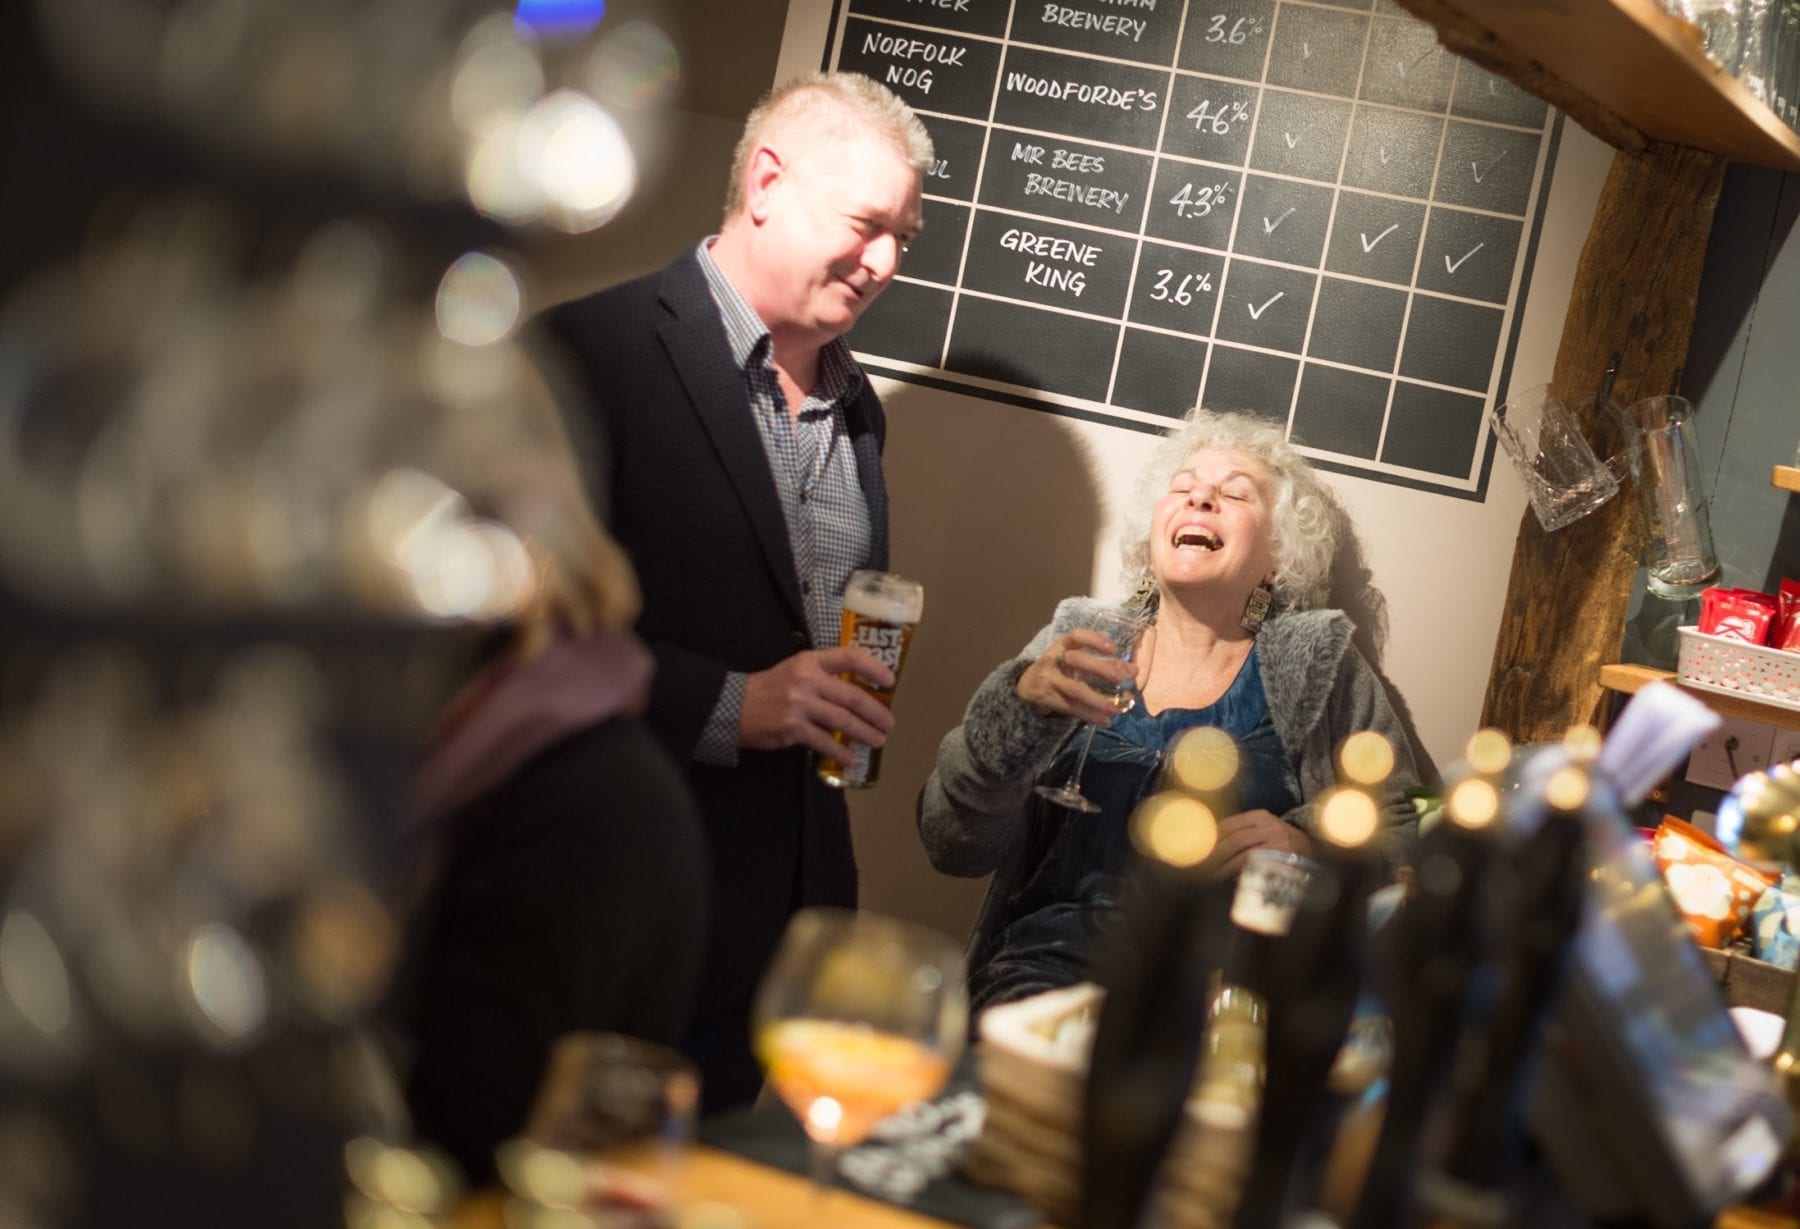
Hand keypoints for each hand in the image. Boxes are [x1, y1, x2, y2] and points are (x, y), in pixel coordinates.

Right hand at [739, 646, 896, 758]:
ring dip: (864, 732)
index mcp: (810, 661)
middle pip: (851, 696)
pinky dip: (839, 751)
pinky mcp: (792, 728)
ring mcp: (800, 705)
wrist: (736, 705)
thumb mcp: (797, 670)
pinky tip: (850, 758)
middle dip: (875, 712)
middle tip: (888, 723)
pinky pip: (823, 741)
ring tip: (877, 741)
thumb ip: (825, 675)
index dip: (873, 668)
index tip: (889, 681)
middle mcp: (807, 680)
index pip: (849, 657)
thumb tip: (859, 693)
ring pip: (842, 720)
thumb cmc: (771, 688)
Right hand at [1017, 628, 1139, 724]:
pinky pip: (1070, 707)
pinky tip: (1104, 720)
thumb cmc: (1058, 669)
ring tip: (1116, 709)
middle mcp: (1052, 659)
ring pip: (1074, 689)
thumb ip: (1101, 664)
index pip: (1076, 636)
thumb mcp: (1074, 661)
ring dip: (1097, 700)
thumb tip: (1133, 670)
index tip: (1113, 649)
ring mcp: (1048, 679)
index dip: (1094, 639)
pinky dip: (1089, 715)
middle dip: (1101, 669)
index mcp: (1061, 645)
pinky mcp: (1046, 698)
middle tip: (1122, 679)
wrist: (1026, 686)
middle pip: (1077, 660)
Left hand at [1206, 809, 1314, 878]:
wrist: (1311, 852)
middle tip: (1202, 867)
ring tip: (1213, 875)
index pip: (1228, 825)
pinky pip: (1257, 865)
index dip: (1211, 838)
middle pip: (1233, 839)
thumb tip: (1208, 847)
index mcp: (1260, 816)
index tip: (1199, 850)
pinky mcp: (1284, 858)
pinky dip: (1242, 872)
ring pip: (1243, 853)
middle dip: (1215, 855)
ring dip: (1224, 866)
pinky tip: (1231, 878)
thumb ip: (1239, 834)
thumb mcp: (1261, 831)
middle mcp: (1269, 825)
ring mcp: (1278, 841)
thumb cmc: (1278, 844)